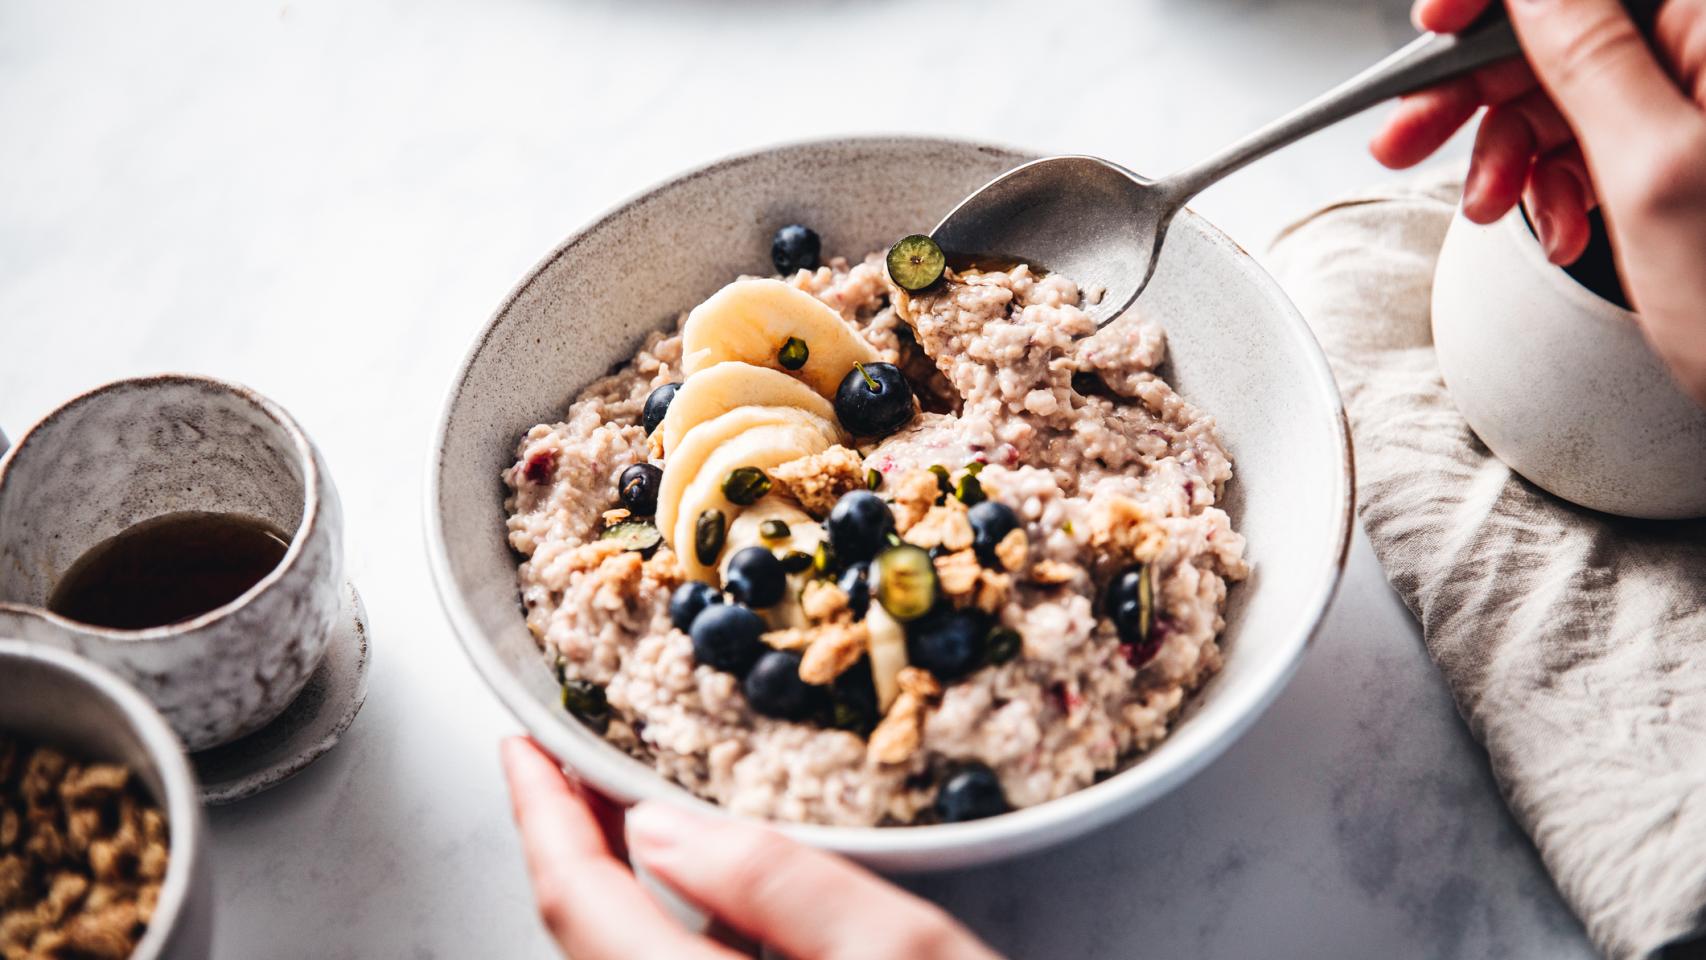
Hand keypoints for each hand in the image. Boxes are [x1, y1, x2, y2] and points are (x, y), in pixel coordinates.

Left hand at [500, 737, 1001, 959]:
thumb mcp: (896, 951)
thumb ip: (775, 883)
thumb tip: (659, 826)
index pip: (577, 900)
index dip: (541, 813)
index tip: (525, 745)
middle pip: (586, 933)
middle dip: (572, 838)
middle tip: (570, 758)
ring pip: (622, 959)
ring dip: (616, 883)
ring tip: (629, 805)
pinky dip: (666, 925)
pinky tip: (705, 893)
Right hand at [1370, 0, 1705, 404]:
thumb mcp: (1652, 170)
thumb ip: (1587, 54)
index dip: (1493, 0)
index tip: (1432, 29)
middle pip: (1565, 30)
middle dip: (1480, 90)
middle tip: (1406, 138)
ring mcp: (1701, 103)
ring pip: (1569, 90)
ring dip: (1511, 151)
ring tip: (1492, 211)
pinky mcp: (1690, 151)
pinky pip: (1598, 139)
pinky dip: (1557, 182)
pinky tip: (1559, 225)